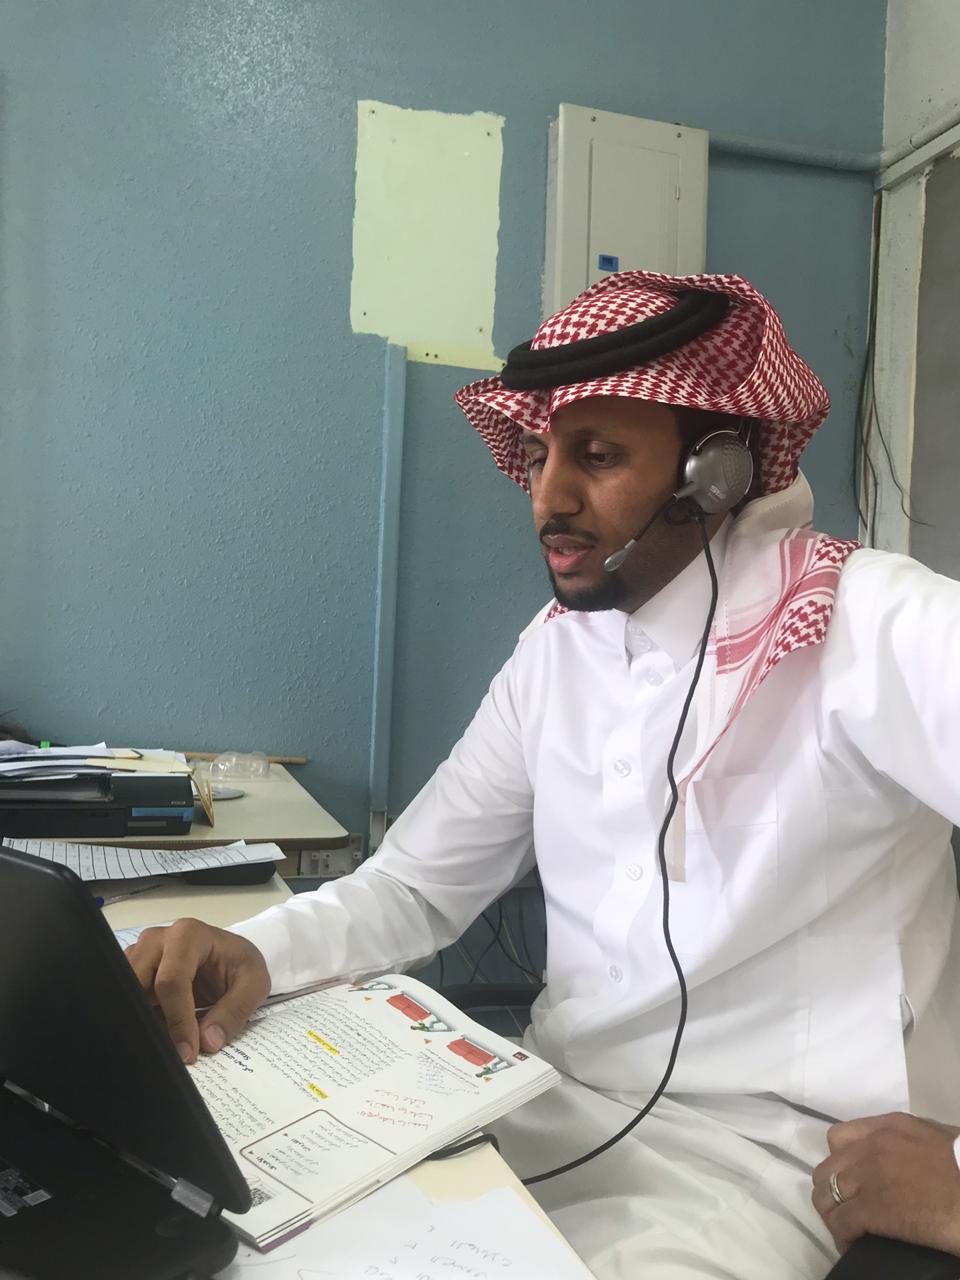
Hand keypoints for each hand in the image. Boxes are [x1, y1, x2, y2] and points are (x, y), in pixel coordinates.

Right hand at [125, 918, 269, 1065]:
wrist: (229, 958)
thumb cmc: (240, 965)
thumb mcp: (255, 984)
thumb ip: (235, 1011)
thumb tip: (207, 1042)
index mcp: (188, 935)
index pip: (171, 981)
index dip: (177, 1020)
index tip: (187, 1053)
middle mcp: (157, 939)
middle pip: (137, 984)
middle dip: (153, 1021)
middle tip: (171, 1052)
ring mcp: (140, 953)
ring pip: (125, 992)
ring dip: (142, 1021)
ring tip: (166, 1044)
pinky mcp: (132, 970)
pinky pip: (123, 997)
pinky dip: (137, 1018)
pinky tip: (157, 1033)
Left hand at [812, 1112, 959, 1255]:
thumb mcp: (938, 1137)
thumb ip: (911, 1141)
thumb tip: (906, 1153)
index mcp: (889, 1127)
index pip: (839, 1137)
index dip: (841, 1162)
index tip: (850, 1179)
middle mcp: (871, 1146)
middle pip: (828, 1169)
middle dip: (833, 1191)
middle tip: (848, 1209)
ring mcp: (868, 1177)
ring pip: (825, 1195)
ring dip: (833, 1214)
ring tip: (847, 1229)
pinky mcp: (873, 1209)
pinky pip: (841, 1223)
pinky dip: (843, 1236)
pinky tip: (853, 1245)